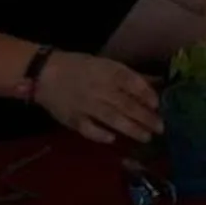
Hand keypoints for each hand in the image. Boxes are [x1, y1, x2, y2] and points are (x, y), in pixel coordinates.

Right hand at [36, 49, 162, 146]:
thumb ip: (131, 77)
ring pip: (112, 118)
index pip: (131, 82)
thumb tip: (157, 83)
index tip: (158, 104)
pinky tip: (112, 139)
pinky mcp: (73, 118)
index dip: (146, 94)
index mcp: (107, 71)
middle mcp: (99, 88)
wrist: (44, 73)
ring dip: (131, 129)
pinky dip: (100, 135)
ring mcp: (86, 104)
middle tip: (161, 127)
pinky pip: (88, 129)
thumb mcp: (106, 65)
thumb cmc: (79, 67)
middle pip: (126, 104)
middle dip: (145, 117)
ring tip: (146, 137)